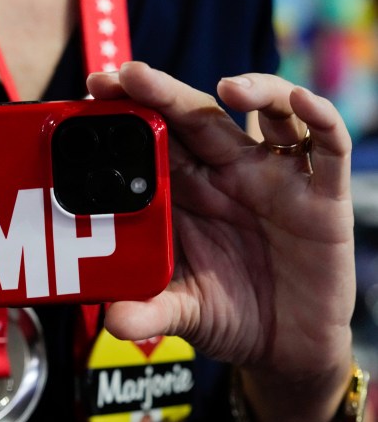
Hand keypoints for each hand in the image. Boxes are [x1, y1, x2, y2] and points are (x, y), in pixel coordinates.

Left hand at [87, 62, 353, 392]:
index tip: (94, 95)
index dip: (129, 113)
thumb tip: (113, 322)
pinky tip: (302, 105)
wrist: (284, 346)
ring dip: (253, 89)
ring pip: (266, 114)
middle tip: (128, 75)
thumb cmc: (227, 315)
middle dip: (163, 91)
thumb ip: (150, 312)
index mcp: (187, 194)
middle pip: (196, 117)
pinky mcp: (322, 196)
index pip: (155, 138)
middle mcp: (228, 175)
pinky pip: (326, 147)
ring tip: (228, 88)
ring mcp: (275, 180)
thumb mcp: (182, 313)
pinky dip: (319, 119)